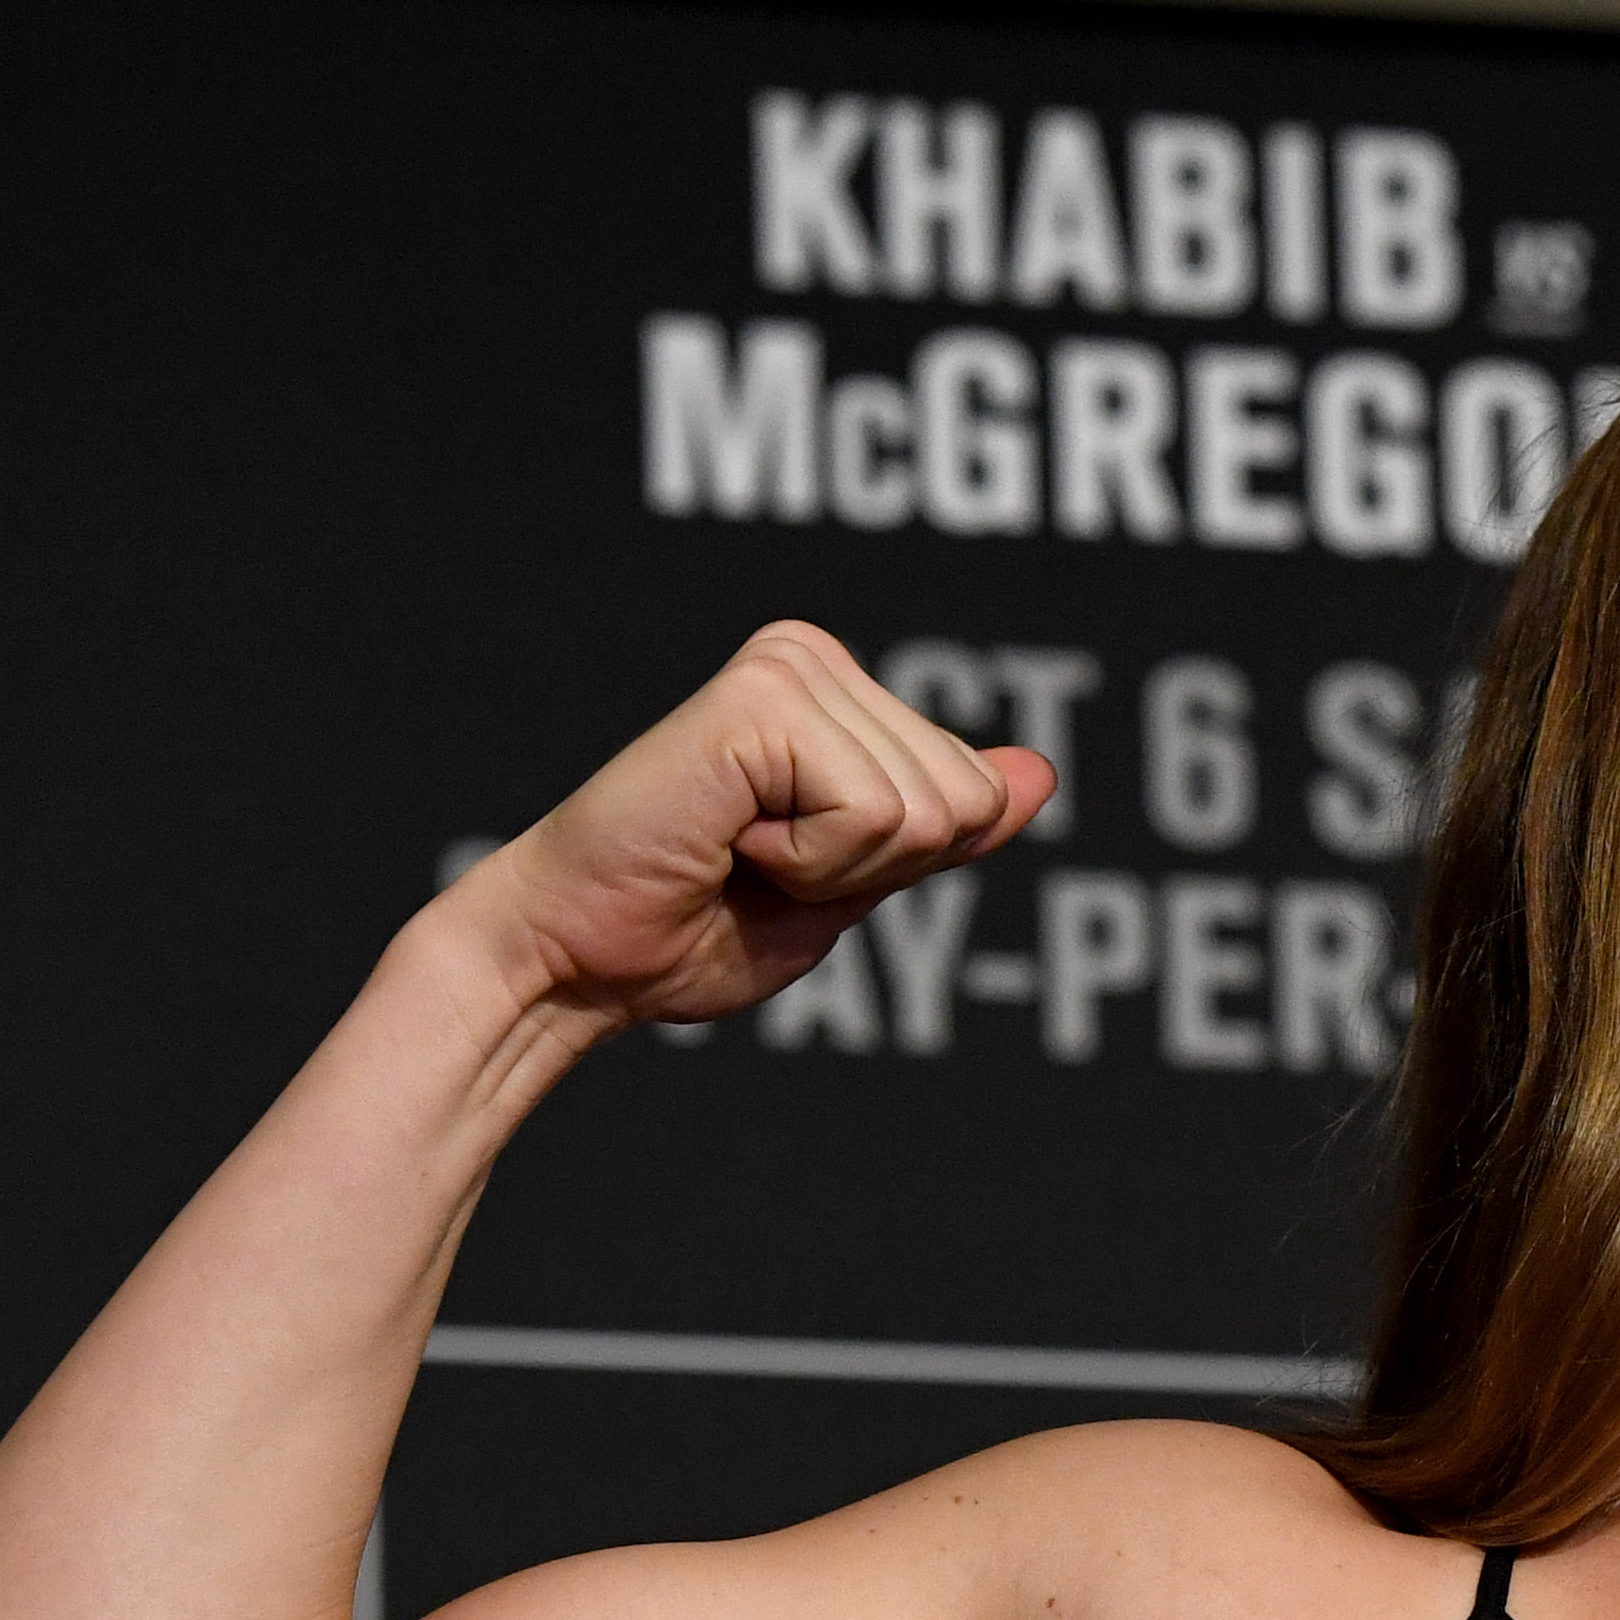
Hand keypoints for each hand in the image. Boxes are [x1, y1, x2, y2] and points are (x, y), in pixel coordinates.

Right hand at [444, 622, 1057, 1030]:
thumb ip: (947, 829)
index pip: (977, 796)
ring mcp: (789, 669)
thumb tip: (1040, 770)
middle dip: (875, 870)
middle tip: (759, 864)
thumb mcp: (855, 883)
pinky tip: (729, 840)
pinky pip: (875, 814)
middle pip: (967, 802)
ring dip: (836, 870)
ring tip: (738, 851)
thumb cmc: (696, 928)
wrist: (579, 960)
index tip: (788, 866)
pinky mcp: (761, 698)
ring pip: (928, 813)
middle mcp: (815, 658)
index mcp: (842, 693)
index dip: (894, 870)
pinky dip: (810, 863)